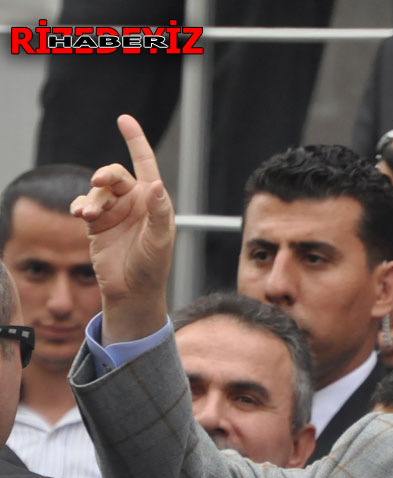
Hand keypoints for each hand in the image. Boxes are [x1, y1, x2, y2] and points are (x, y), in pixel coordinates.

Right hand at [70, 114, 174, 344]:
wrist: (132, 291)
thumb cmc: (152, 266)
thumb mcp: (160, 240)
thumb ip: (159, 212)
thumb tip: (158, 185)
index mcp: (154, 201)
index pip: (145, 164)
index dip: (135, 141)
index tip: (124, 119)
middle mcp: (134, 202)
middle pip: (115, 175)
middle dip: (105, 176)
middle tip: (99, 182)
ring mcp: (115, 212)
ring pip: (98, 191)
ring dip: (91, 199)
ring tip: (88, 215)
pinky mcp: (97, 224)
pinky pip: (85, 205)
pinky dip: (80, 206)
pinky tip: (80, 214)